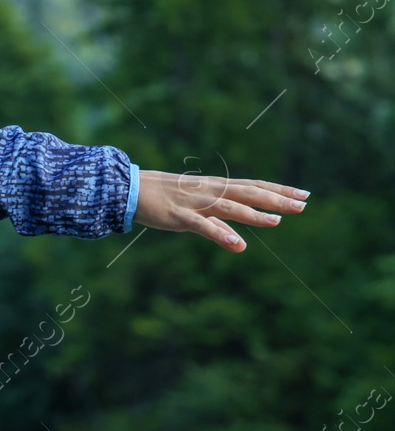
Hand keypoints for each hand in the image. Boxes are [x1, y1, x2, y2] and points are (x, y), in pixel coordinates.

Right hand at [133, 170, 307, 252]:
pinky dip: (220, 234)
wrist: (127, 189)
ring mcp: (194, 203)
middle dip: (276, 199)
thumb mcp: (194, 208)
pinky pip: (202, 226)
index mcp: (214, 187)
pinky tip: (237, 245)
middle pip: (248, 193)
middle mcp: (209, 191)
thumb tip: (239, 243)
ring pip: (229, 207)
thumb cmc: (161, 197)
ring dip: (254, 214)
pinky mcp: (179, 216)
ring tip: (277, 221)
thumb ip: (217, 223)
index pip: (252, 186)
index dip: (278, 190)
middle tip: (303, 204)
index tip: (303, 194)